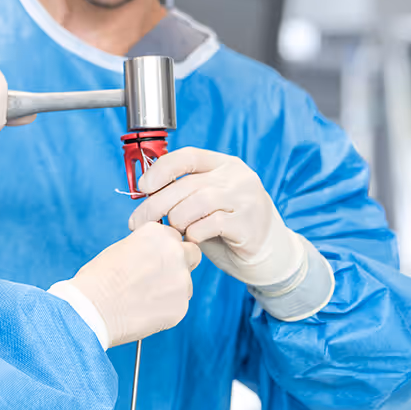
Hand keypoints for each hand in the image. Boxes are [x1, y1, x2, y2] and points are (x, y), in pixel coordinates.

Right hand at [63, 225, 198, 347]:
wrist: (92, 309)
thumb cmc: (98, 279)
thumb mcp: (121, 249)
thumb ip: (147, 248)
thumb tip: (157, 257)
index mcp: (158, 233)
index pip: (174, 236)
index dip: (164, 250)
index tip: (154, 260)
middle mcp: (174, 252)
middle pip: (192, 254)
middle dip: (181, 264)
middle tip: (159, 278)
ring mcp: (181, 280)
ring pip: (186, 283)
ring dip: (172, 289)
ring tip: (143, 299)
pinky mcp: (181, 306)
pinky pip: (179, 305)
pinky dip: (166, 309)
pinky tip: (144, 312)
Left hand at [127, 148, 303, 288]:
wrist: (271, 253)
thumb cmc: (230, 227)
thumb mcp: (207, 203)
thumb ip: (184, 194)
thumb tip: (145, 194)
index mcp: (224, 164)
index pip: (188, 156)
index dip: (161, 169)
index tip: (143, 186)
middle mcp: (237, 177)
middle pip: (186, 184)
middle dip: (156, 204)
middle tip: (139, 222)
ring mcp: (246, 198)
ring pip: (197, 203)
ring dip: (177, 220)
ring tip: (175, 232)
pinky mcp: (249, 223)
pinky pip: (210, 225)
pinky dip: (194, 234)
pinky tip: (193, 240)